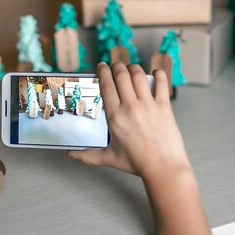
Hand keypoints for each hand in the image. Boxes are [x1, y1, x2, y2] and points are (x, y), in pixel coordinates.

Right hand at [68, 62, 191, 180]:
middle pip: (121, 75)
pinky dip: (159, 75)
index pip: (106, 85)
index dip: (103, 71)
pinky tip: (156, 73)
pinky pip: (162, 83)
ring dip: (134, 68)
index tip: (101, 66)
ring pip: (139, 76)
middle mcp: (130, 107)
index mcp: (115, 117)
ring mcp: (148, 105)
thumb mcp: (109, 158)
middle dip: (117, 66)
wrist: (163, 168)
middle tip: (115, 66)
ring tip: (131, 68)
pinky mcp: (164, 107)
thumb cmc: (137, 163)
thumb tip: (70, 155)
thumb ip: (88, 155)